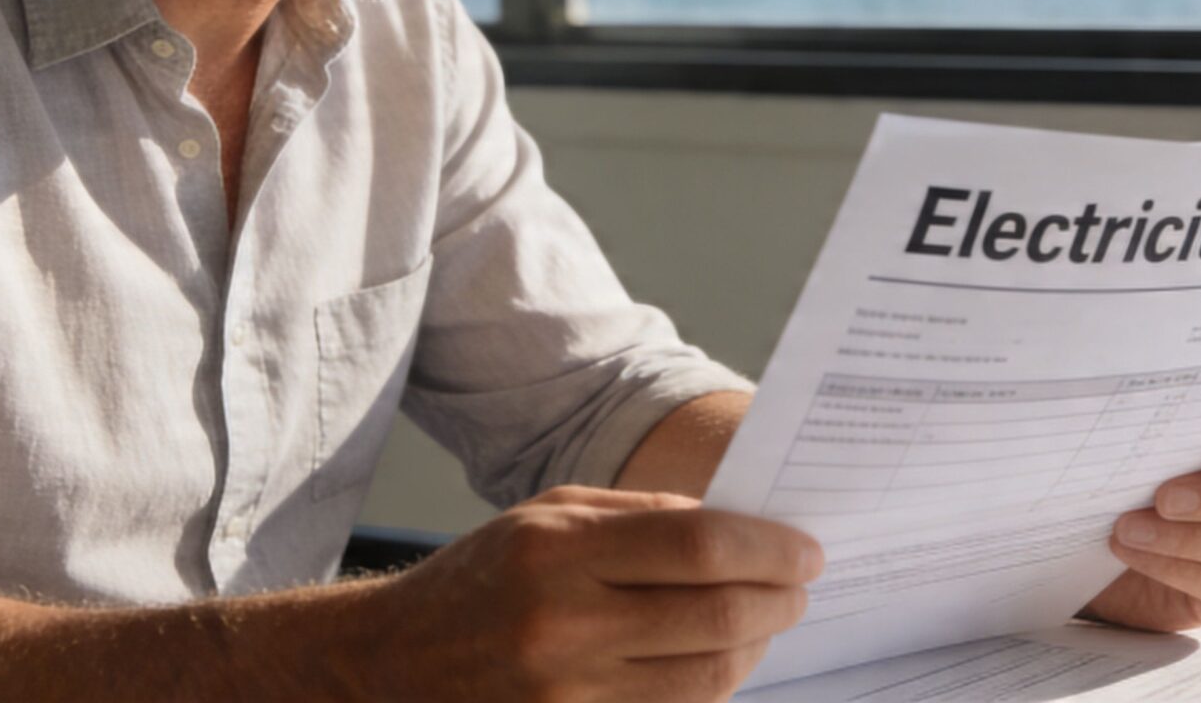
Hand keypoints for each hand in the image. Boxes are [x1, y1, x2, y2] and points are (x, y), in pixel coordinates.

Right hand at [349, 485, 822, 701]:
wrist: (394, 662)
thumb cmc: (481, 578)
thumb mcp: (545, 516)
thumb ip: (640, 516)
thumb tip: (737, 525)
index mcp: (557, 551)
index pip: (698, 547)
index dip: (768, 550)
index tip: (805, 550)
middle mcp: (564, 626)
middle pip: (716, 617)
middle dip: (778, 600)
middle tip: (800, 587)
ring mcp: (569, 694)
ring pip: (707, 679)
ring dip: (754, 649)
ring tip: (764, 621)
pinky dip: (711, 688)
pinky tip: (718, 660)